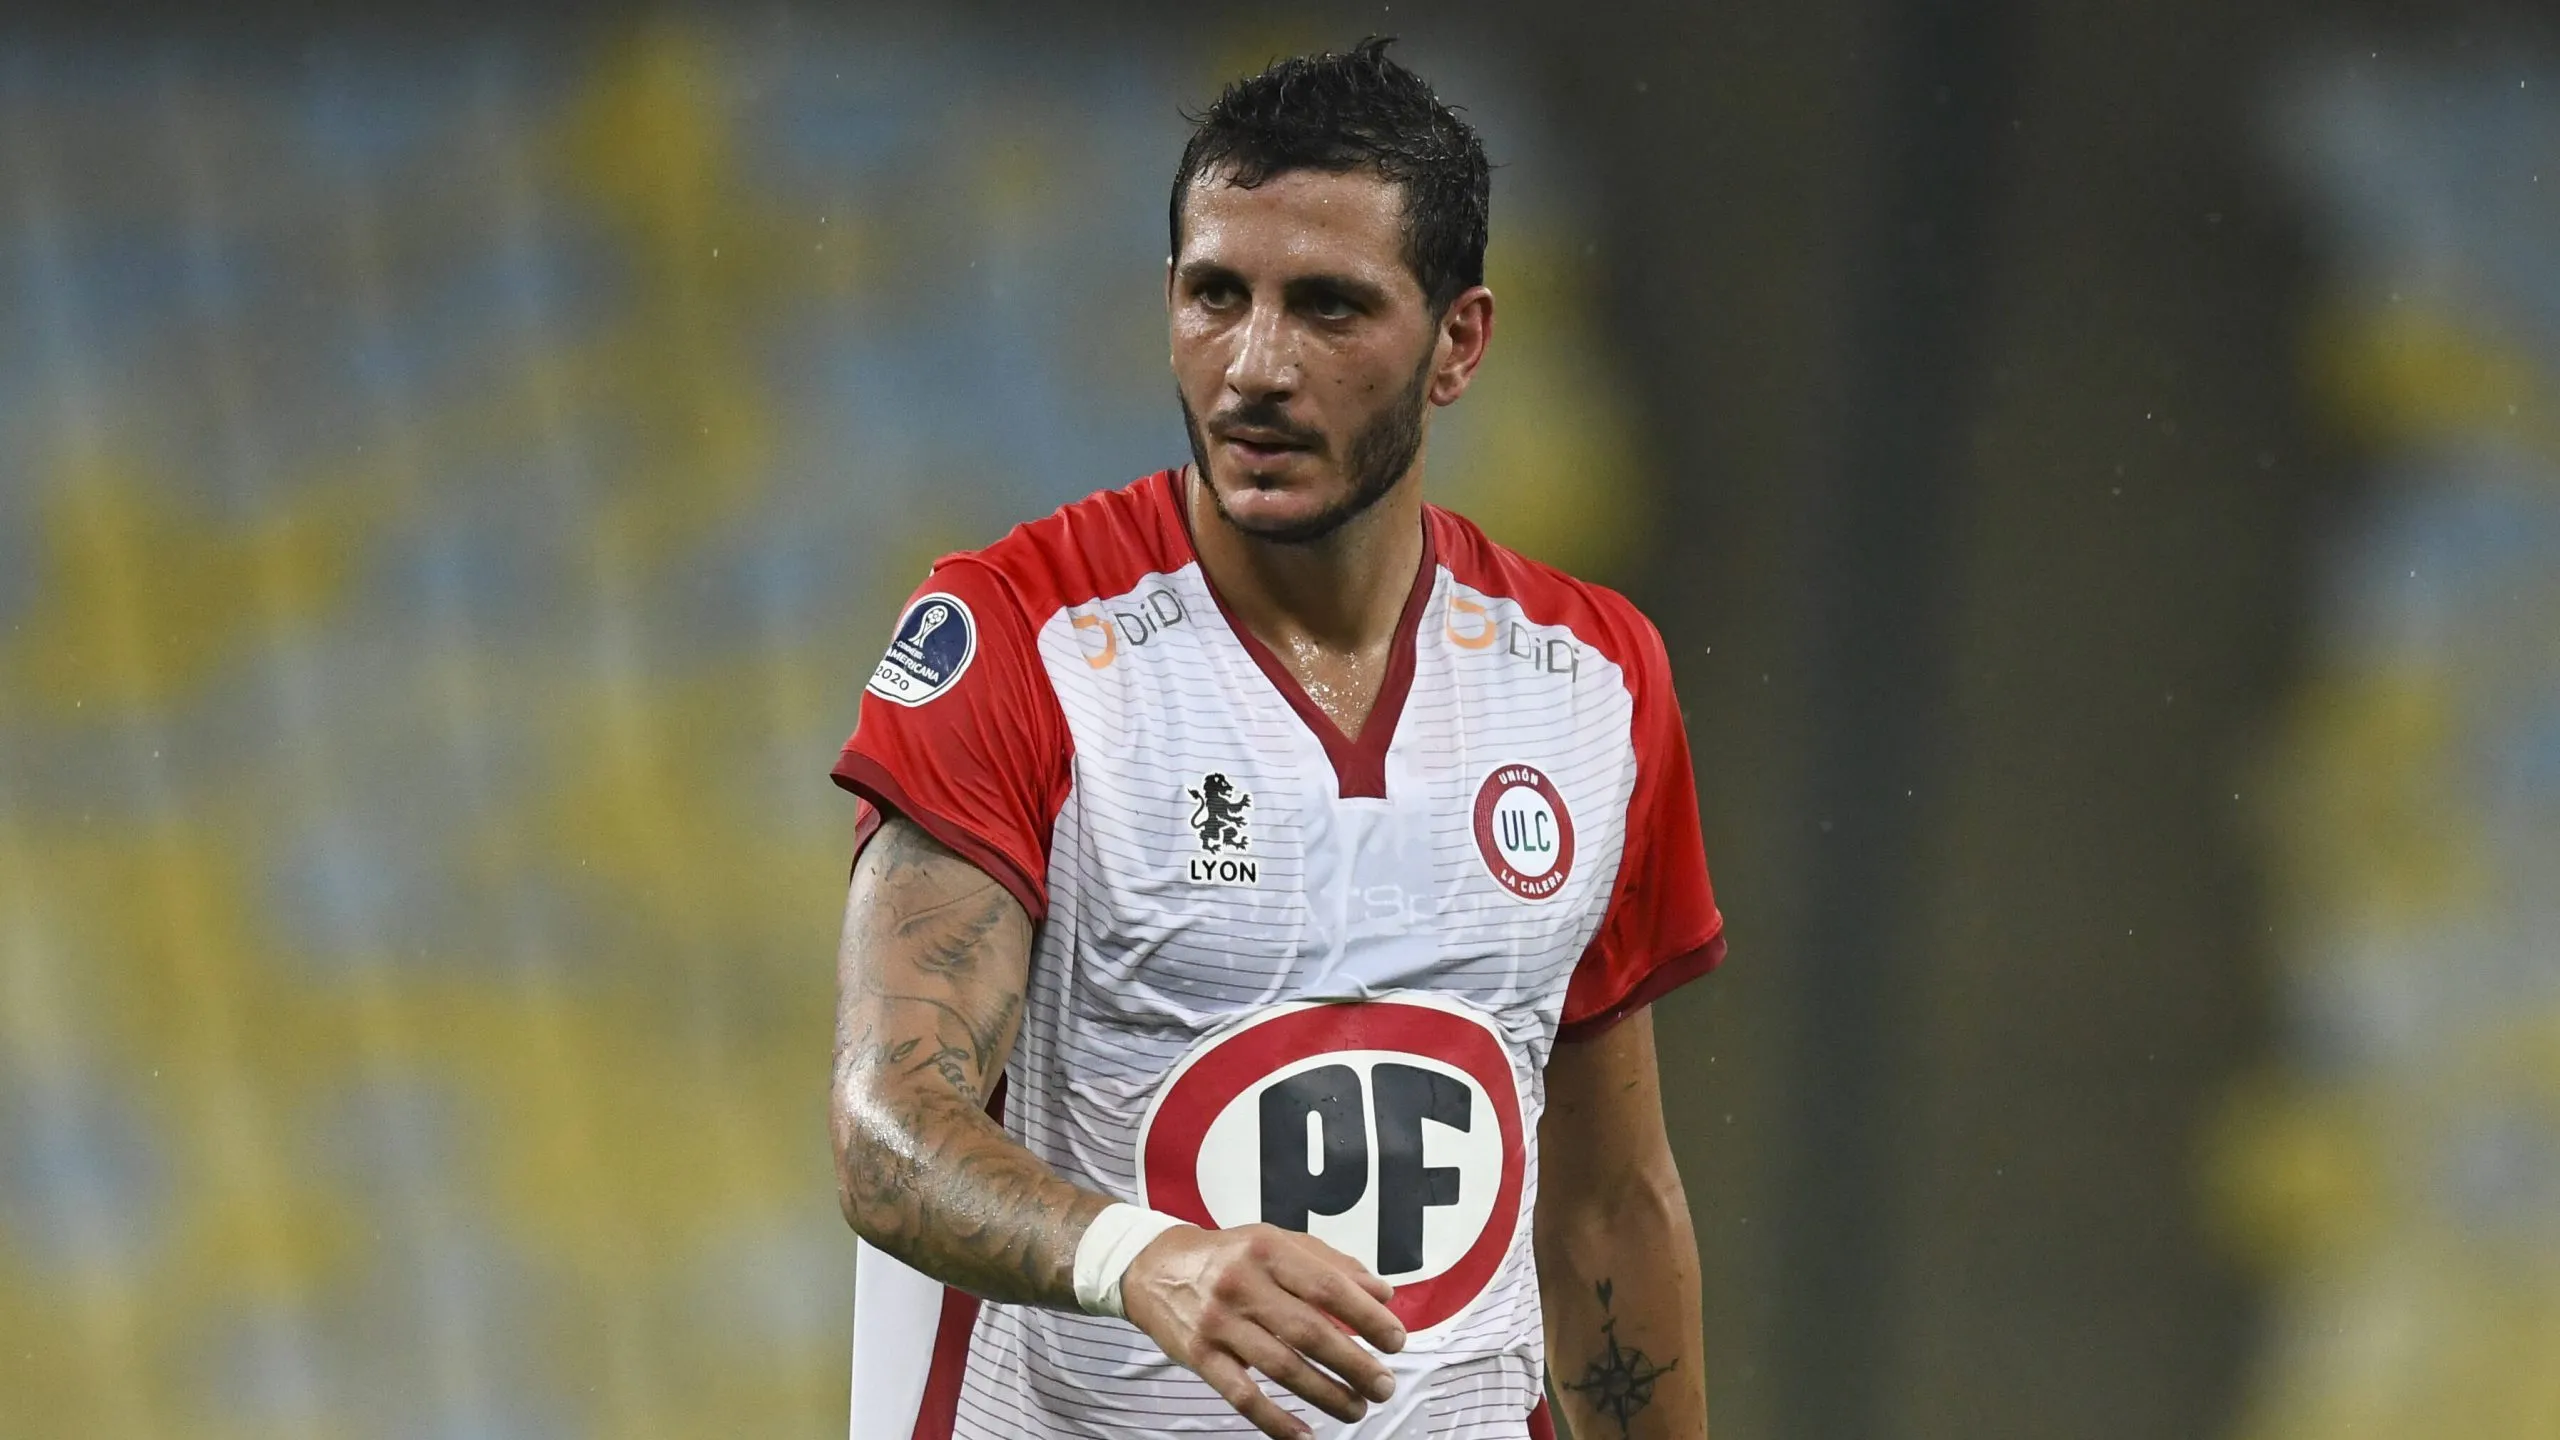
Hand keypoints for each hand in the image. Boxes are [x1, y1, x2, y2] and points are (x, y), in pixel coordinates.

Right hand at [1121, 1223, 1407, 1439]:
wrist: (1154, 1267)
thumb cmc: (1229, 1255)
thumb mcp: (1278, 1241)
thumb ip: (1332, 1264)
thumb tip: (1383, 1295)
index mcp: (1268, 1250)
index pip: (1328, 1287)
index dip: (1367, 1317)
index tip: (1395, 1341)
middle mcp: (1243, 1284)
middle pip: (1309, 1332)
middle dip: (1355, 1364)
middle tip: (1383, 1384)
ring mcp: (1219, 1323)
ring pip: (1281, 1368)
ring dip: (1326, 1394)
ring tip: (1357, 1408)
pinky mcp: (1200, 1356)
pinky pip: (1242, 1395)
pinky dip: (1275, 1421)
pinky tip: (1304, 1436)